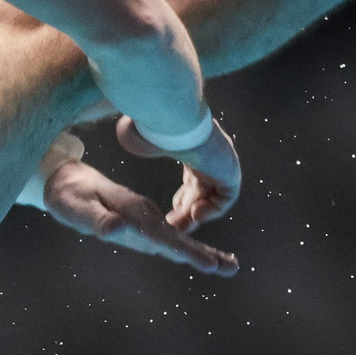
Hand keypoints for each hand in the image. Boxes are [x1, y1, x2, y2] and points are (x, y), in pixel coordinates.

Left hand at [42, 158, 238, 276]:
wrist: (70, 181)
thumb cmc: (70, 197)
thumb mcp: (77, 209)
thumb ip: (97, 219)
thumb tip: (116, 230)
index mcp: (134, 212)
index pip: (162, 236)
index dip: (184, 251)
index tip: (208, 265)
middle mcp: (146, 215)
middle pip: (178, 239)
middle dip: (204, 255)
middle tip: (232, 269)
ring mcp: (147, 220)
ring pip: (178, 239)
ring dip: (203, 253)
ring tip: (230, 267)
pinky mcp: (144, 225)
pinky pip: (169, 239)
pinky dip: (188, 249)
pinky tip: (203, 258)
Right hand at [116, 114, 240, 228]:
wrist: (179, 124)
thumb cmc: (161, 131)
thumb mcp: (151, 142)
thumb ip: (144, 143)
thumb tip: (124, 131)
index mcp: (196, 151)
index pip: (193, 181)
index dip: (182, 200)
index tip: (169, 215)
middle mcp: (212, 159)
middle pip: (202, 192)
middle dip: (186, 213)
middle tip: (173, 229)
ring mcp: (224, 166)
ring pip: (213, 198)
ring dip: (196, 215)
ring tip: (181, 227)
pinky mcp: (231, 174)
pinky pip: (226, 199)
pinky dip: (211, 210)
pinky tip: (194, 214)